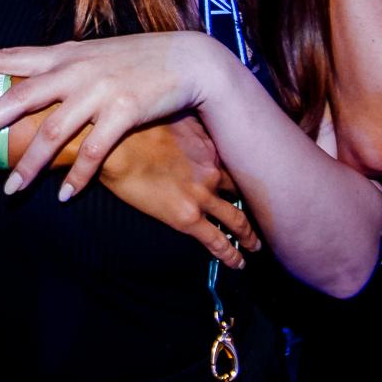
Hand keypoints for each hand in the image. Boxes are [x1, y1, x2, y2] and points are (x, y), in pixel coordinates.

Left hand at [0, 36, 257, 265]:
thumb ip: (62, 69)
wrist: (189, 59)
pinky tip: (66, 196)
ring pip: (52, 133)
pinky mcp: (124, 111)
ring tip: (10, 190)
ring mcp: (99, 90)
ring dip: (29, 165)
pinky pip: (94, 151)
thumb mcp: (94, 56)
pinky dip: (79, 176)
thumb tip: (31, 82)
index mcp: (64, 55)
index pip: (9, 56)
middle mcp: (75, 70)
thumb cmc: (138, 60)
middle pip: (19, 97)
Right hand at [99, 117, 257, 267]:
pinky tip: (238, 263)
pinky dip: (231, 255)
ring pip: (236, 219)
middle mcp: (213, 170)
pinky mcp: (187, 217)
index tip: (249, 184)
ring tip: (255, 245)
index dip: (244, 176)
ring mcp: (203, 196)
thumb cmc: (136, 125)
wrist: (117, 143)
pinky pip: (216, 241)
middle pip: (242, 192)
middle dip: (254, 205)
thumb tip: (192, 133)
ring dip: (248, 234)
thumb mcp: (172, 118)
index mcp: (209, 146)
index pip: (235, 165)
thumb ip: (190, 129)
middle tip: (264, 218)